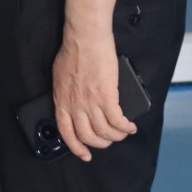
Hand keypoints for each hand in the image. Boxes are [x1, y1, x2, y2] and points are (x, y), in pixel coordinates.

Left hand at [51, 33, 135, 161]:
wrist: (86, 37)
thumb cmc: (74, 50)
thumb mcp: (61, 76)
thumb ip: (66, 93)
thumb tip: (73, 102)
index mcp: (62, 101)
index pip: (66, 132)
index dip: (76, 147)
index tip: (84, 154)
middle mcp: (75, 105)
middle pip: (88, 136)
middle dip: (101, 143)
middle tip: (108, 141)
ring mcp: (91, 102)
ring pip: (105, 132)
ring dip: (116, 136)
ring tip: (123, 133)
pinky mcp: (107, 97)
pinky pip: (118, 121)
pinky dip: (125, 127)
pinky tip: (130, 126)